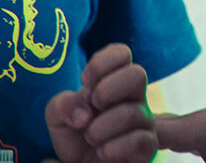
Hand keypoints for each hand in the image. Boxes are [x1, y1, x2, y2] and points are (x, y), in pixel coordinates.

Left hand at [45, 43, 157, 162]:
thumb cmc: (74, 135)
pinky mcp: (148, 148)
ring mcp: (144, 122)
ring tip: (91, 138)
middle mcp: (134, 98)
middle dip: (108, 89)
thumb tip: (84, 114)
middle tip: (94, 105)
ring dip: (101, 128)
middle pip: (138, 73)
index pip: (122, 53)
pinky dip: (113, 148)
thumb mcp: (58, 116)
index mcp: (114, 82)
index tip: (85, 81)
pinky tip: (103, 152)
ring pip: (133, 113)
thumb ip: (62, 105)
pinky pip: (139, 141)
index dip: (102, 63)